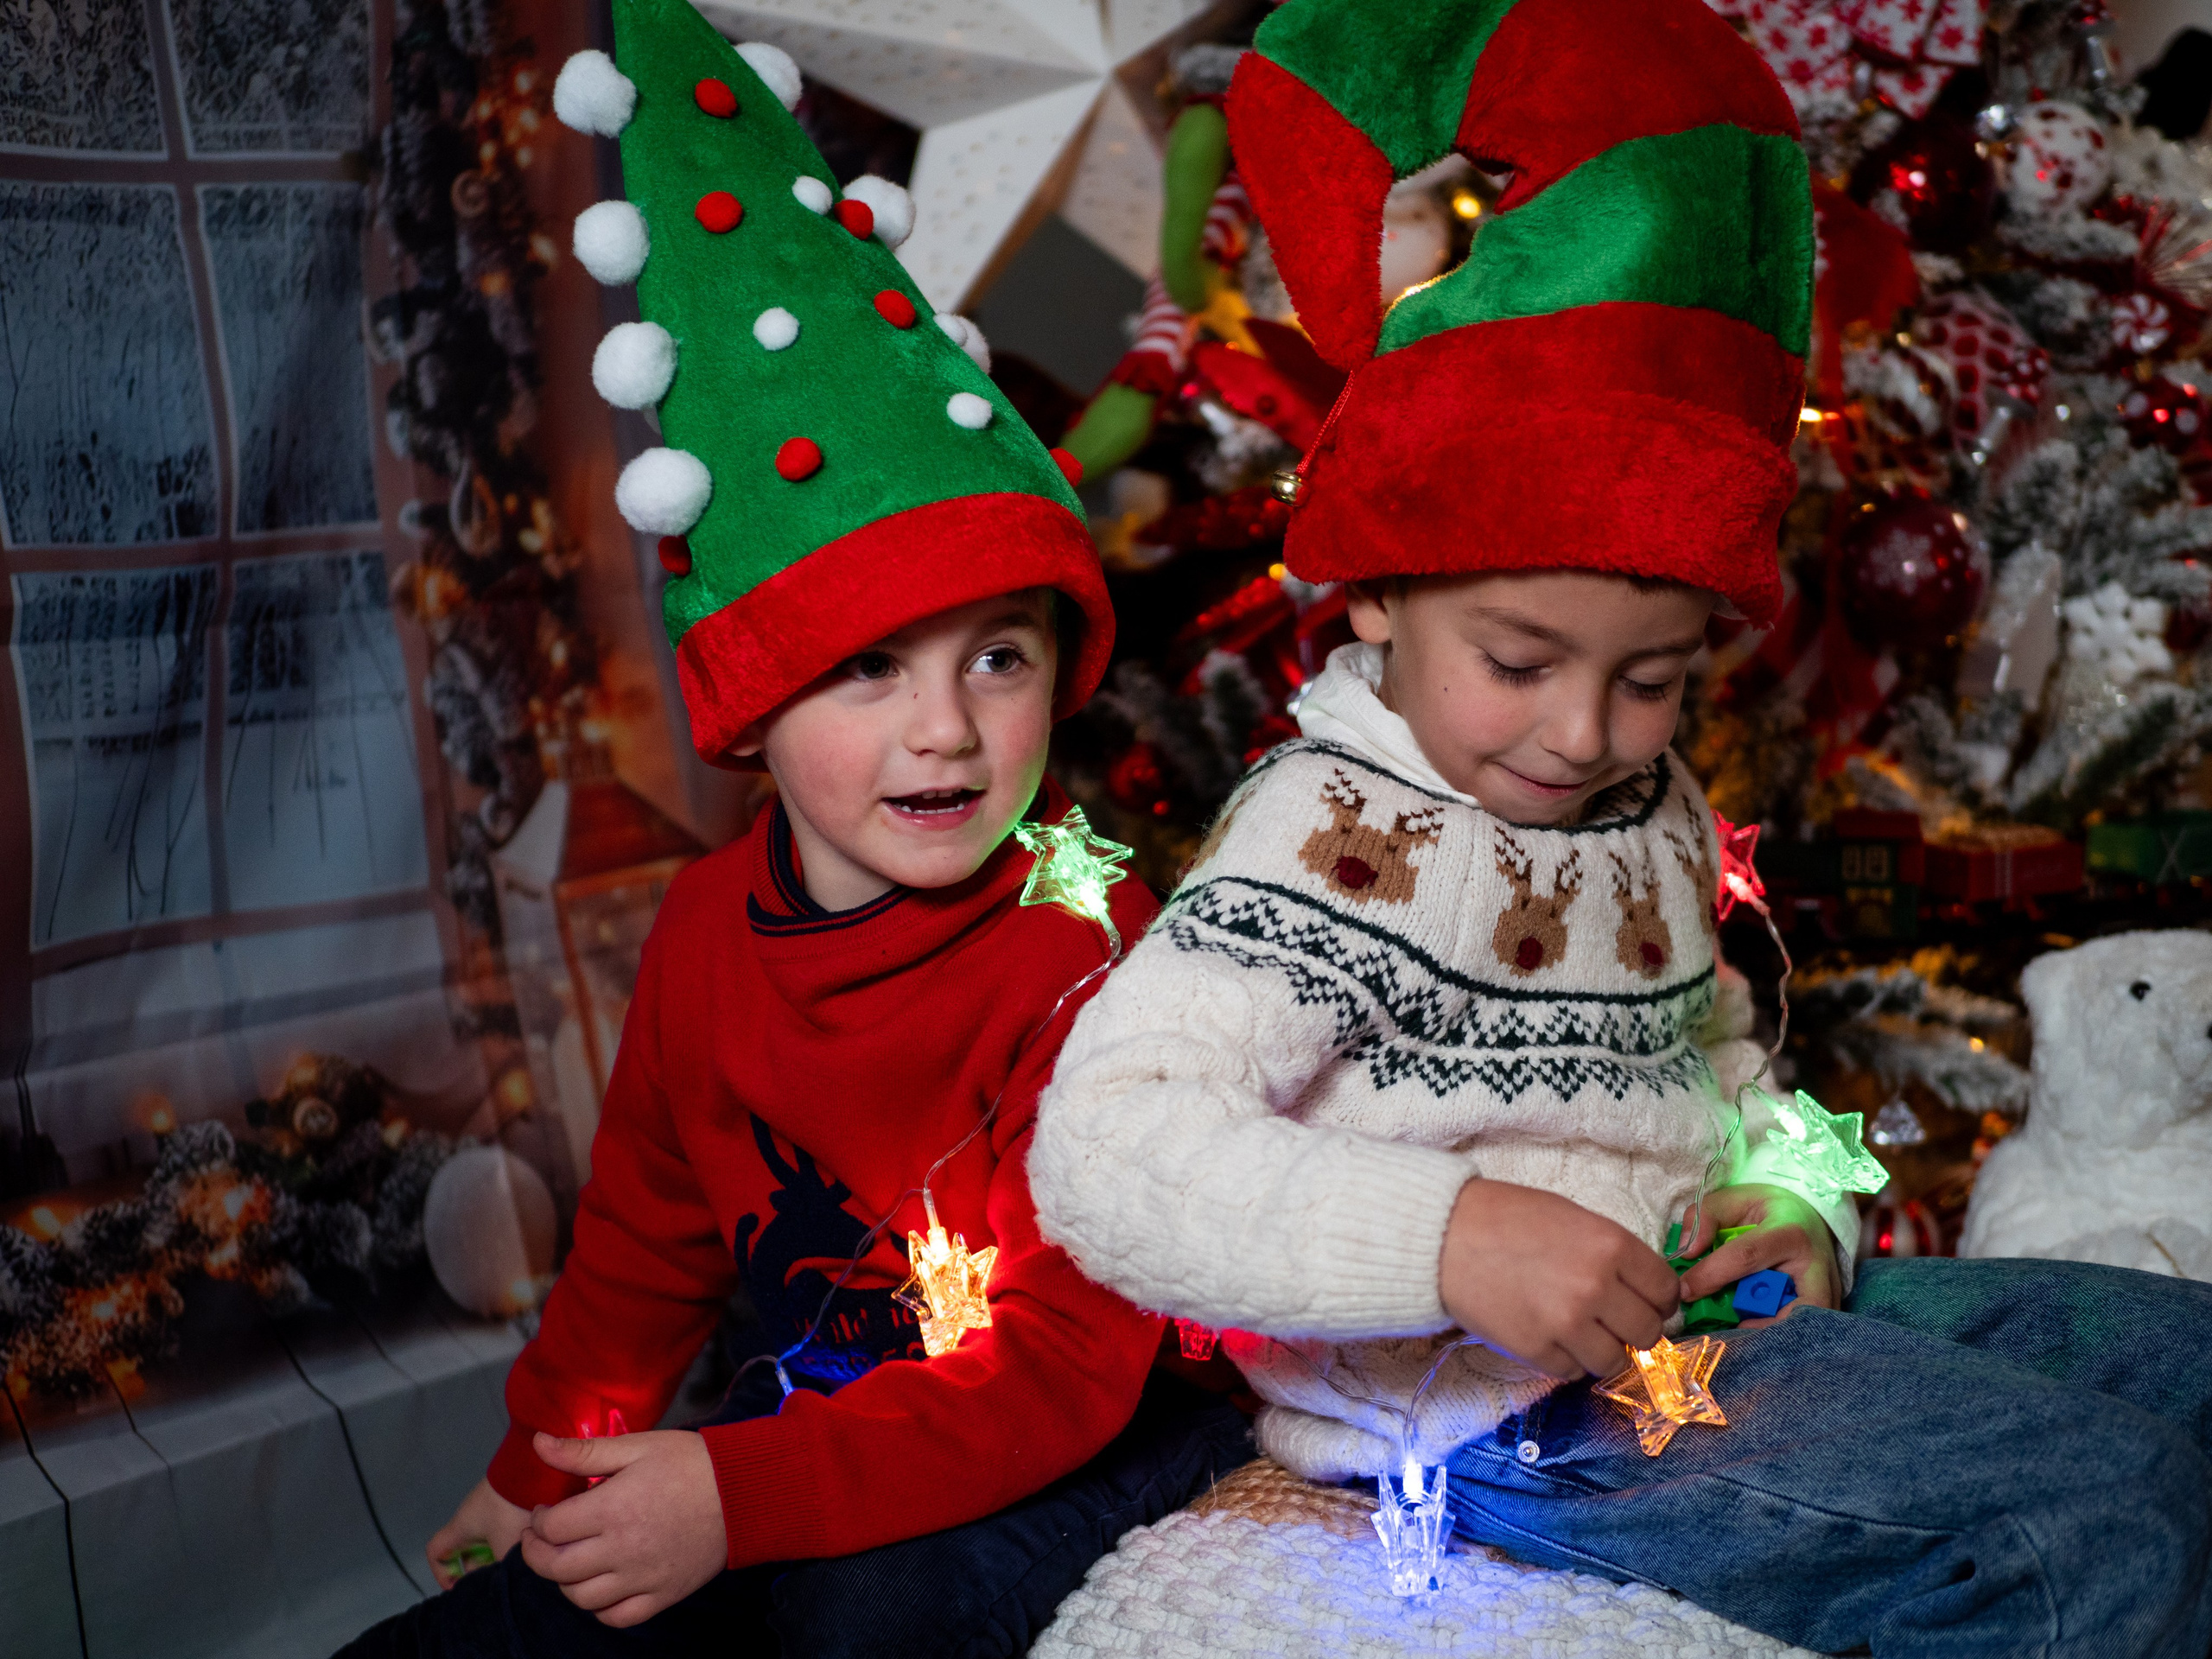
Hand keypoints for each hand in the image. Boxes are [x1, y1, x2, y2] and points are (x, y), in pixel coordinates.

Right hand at [427, 1479, 531, 1589]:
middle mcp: (474, 1518)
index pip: (436, 1552)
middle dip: (483, 1572)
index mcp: (462, 1527)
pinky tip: (535, 1557)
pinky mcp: (516, 1503)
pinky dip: (518, 1546)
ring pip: (492, 1545)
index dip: (442, 1574)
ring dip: (504, 1559)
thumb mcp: (507, 1548)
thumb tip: (507, 1588)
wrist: (539, 1470)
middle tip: (502, 1587)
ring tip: (521, 1573)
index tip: (461, 1590)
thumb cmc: (513, 1509)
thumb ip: (503, 1572)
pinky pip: (509, 1532)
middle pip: (469, 1554)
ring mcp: (495, 1509)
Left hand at [517, 1430, 725, 1627]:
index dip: (537, 1520)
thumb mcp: (637, 1446)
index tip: (543, 1511)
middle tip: (541, 1538)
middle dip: (536, 1553)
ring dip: (565, 1581)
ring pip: (581, 1598)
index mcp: (612, 1509)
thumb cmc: (691, 1463)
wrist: (744, 1491)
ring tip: (571, 1560)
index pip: (551, 1528)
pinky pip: (617, 1617)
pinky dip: (600, 1608)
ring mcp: (643, 1577)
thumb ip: (584, 1450)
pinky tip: (601, 1586)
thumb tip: (539, 1444)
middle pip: (556, 1568)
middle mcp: (622, 1549)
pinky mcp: (663, 1595)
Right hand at [1438, 1177, 1681, 1378]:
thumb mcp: (1572, 1218)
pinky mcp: (1537, 1351)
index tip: (1645, 1302)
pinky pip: (1572, 1373)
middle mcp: (1596, 1287)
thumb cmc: (1507, 1219)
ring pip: (1614, 1361)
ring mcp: (1567, 1323)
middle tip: (1611, 1320)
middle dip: (1633, 1329)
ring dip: (1600, 1350)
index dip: (1659, 1300)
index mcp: (1611, 1245)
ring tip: (1576, 1331)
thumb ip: (1614, 1254)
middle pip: (1647, 1332)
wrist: (1443, 1236)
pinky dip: (1566, 1360)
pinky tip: (1547, 1335)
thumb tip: (1649, 1293)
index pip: (1666, 1291)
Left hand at [1676, 1184, 1842, 1320]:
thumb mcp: (1733, 1199)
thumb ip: (1705, 1217)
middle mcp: (1815, 1264)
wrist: (1808, 1214)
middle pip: (1799, 1306)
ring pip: (1809, 1325)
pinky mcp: (1830, 1305)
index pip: (1747, 1257)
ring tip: (1741, 1330)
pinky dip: (1782, 1336)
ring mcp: (1829, 1289)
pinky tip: (1755, 1332)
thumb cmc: (1766, 1209)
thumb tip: (1688, 1252)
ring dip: (1774, 1334)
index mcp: (1787, 1232)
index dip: (1712, 1276)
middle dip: (1763, 1323)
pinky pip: (1809, 1330)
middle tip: (1728, 1326)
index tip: (1684, 1291)